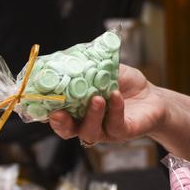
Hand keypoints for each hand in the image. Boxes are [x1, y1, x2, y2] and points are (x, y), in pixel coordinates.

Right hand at [48, 63, 165, 145]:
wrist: (153, 97)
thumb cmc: (125, 84)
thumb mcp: (105, 70)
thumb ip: (88, 66)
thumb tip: (68, 57)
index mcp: (77, 109)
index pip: (55, 112)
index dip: (44, 109)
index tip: (37, 100)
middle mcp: (86, 122)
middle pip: (66, 130)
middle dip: (59, 123)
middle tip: (57, 113)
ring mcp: (103, 130)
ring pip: (88, 132)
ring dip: (90, 116)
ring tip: (96, 99)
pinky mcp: (122, 133)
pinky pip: (114, 124)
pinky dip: (114, 109)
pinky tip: (116, 96)